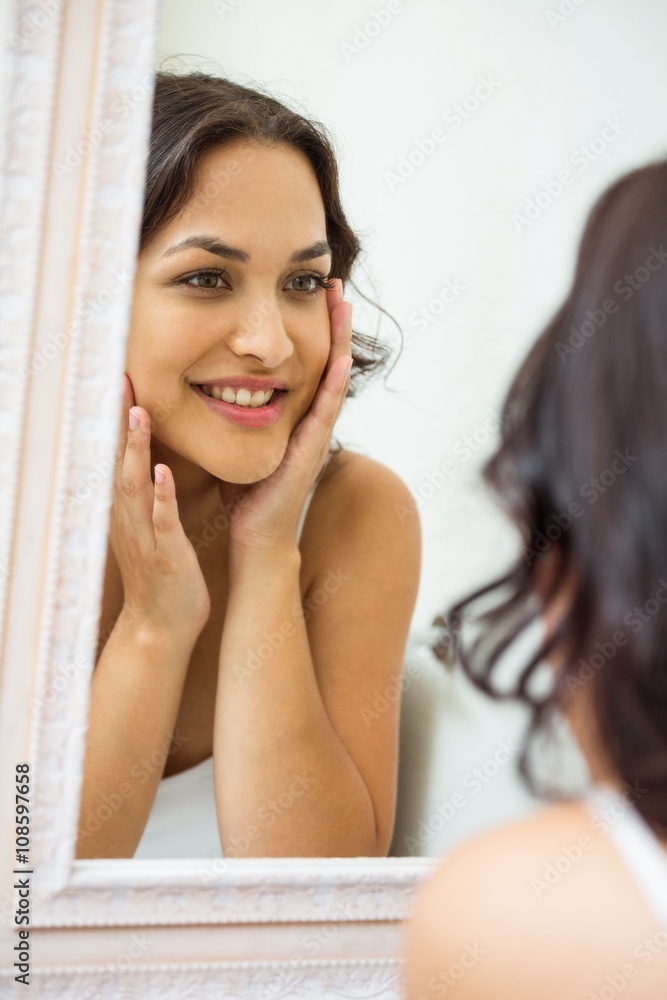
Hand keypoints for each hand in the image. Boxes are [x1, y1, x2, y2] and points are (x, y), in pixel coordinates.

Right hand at [109, 374, 211, 638]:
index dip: (116, 421)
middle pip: (117, 461)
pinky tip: (162, 473)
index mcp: (127, 510)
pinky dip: (160, 496)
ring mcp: (145, 535)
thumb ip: (149, 496)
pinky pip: (162, 521)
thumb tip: (152, 462)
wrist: (161, 626)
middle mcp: (128, 518)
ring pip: (134, 486)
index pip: (116, 457)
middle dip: (117, 422)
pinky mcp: (166, 553)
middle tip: (118, 381)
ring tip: (138, 414)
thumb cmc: (162, 576)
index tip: (118, 382)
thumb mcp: (152, 529)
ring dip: (134, 450)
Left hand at [224, 278, 352, 553]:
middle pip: (327, 362)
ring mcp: (314, 438)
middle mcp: (310, 423)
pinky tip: (340, 357)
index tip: (310, 291)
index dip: (312, 328)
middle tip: (335, 282)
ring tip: (343, 304)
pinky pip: (325, 413)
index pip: (307, 363)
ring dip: (341, 341)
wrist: (257, 538)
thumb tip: (212, 382)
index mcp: (295, 418)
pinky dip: (334, 384)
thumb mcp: (240, 443)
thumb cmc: (246, 496)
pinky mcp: (309, 454)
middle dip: (333, 323)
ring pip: (333, 379)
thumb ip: (235, 416)